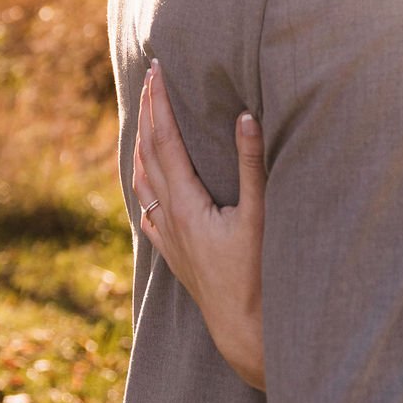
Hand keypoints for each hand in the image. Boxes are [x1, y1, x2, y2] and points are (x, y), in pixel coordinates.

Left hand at [132, 61, 267, 389]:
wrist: (243, 331)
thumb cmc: (257, 273)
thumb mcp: (260, 214)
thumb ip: (251, 164)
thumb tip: (244, 115)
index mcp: (186, 203)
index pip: (165, 140)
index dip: (159, 104)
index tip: (156, 71)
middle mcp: (169, 218)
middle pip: (149, 155)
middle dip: (147, 114)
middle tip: (147, 79)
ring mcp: (169, 238)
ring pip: (144, 182)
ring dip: (143, 145)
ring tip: (144, 120)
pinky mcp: (176, 256)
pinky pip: (150, 211)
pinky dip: (146, 186)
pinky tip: (148, 189)